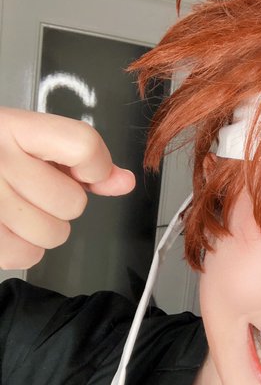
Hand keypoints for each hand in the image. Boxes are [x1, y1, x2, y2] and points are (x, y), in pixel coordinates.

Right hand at [0, 108, 135, 269]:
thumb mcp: (28, 140)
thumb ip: (81, 159)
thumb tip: (124, 182)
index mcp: (14, 128)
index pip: (83, 146)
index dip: (96, 167)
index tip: (86, 171)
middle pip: (73, 203)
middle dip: (60, 202)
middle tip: (31, 189)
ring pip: (55, 234)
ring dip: (43, 228)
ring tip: (15, 209)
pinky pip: (28, 256)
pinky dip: (22, 248)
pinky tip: (5, 227)